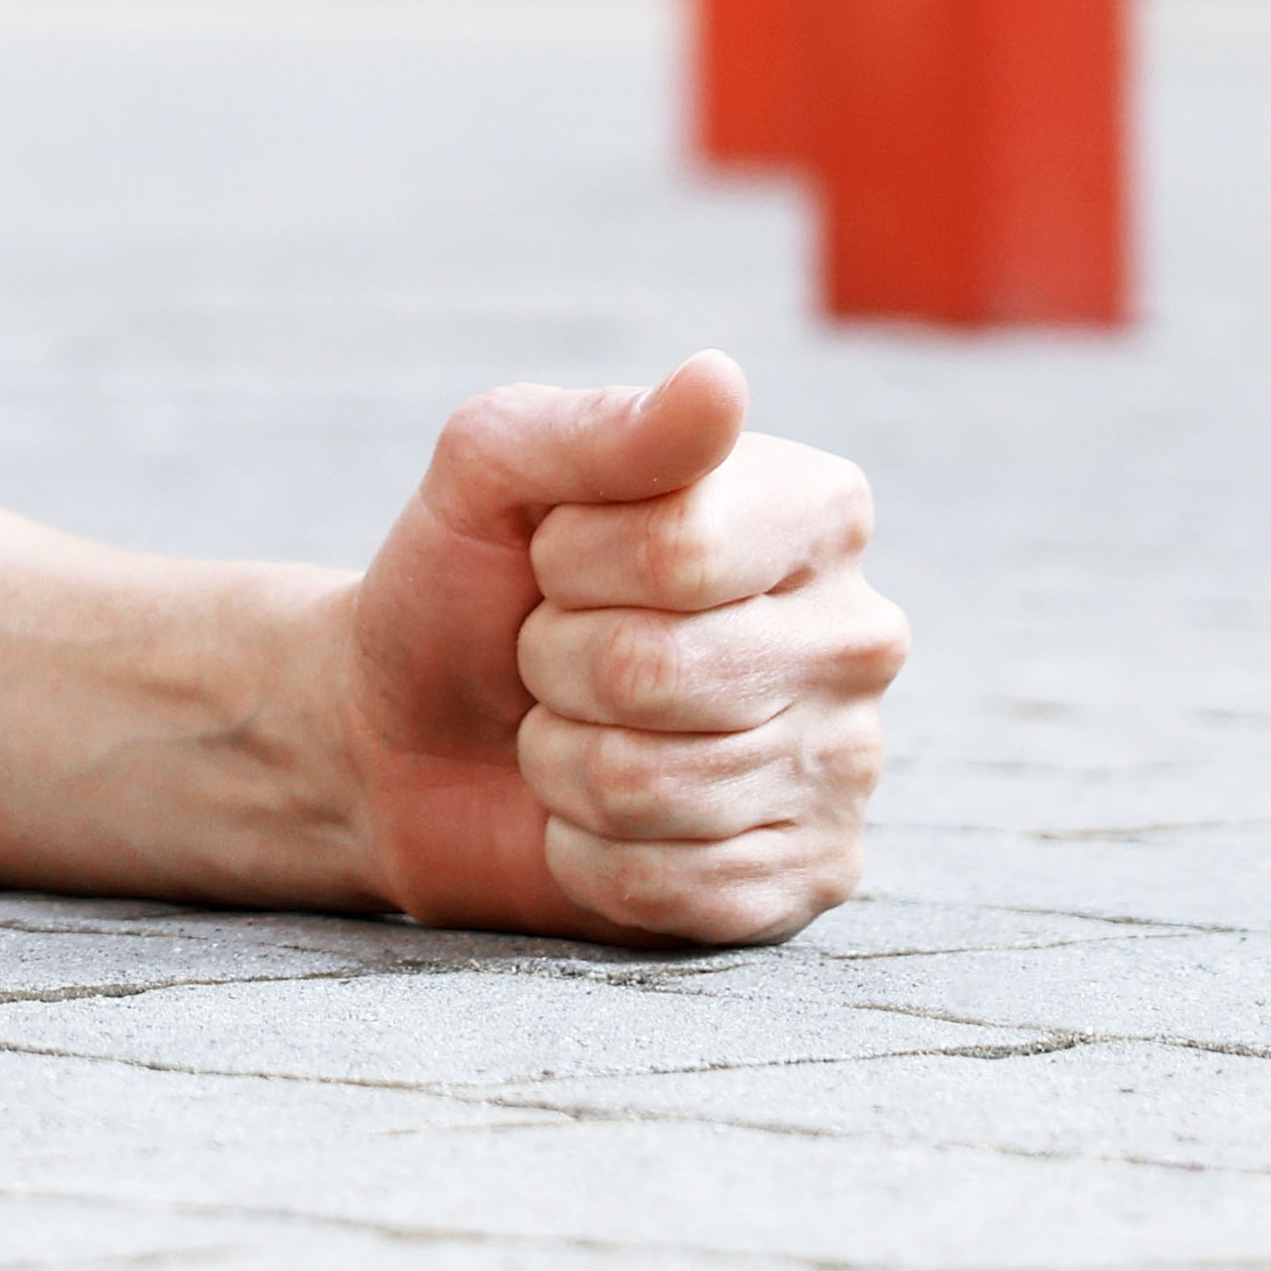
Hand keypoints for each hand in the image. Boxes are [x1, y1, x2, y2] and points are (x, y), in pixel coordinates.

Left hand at [336, 352, 897, 943]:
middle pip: (658, 675)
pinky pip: (672, 889)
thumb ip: (599, 428)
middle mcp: (858, 636)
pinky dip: (587, 855)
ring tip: (572, 730)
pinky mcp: (809, 881)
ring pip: (652, 789)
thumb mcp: (493, 470)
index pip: (680, 552)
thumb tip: (718, 382)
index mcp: (815, 512)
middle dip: (555, 667)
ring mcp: (846, 767)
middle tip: (553, 657)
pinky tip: (595, 817)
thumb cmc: (470, 580)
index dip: (570, 561)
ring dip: (561, 764)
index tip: (554, 556)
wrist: (411, 729)